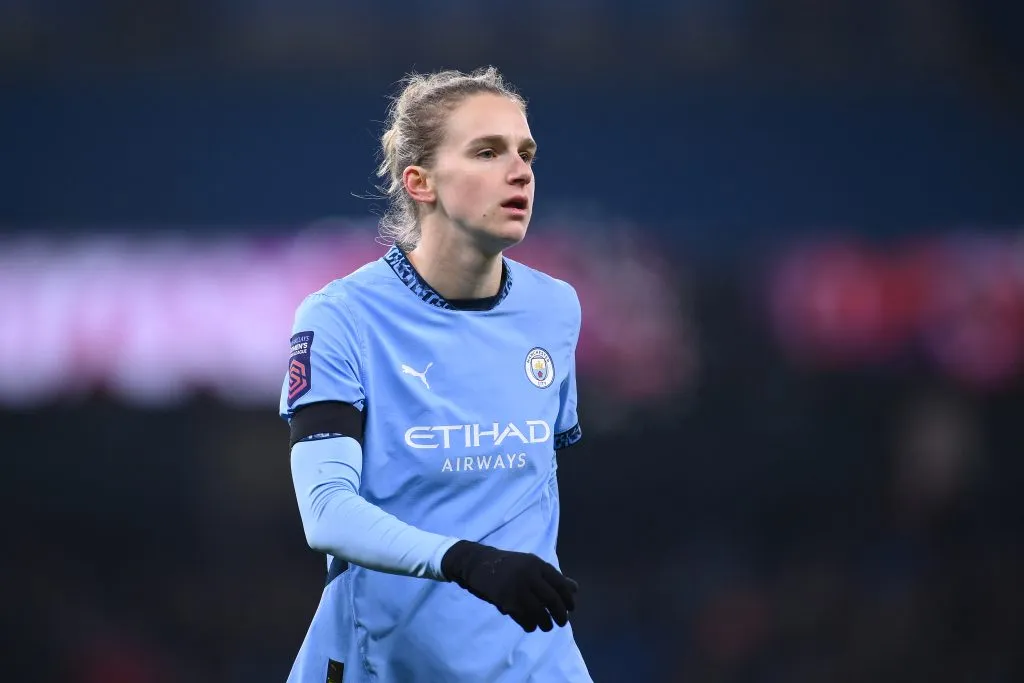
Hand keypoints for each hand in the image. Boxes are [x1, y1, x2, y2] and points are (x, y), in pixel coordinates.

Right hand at [441, 540, 577, 631]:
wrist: (478, 564)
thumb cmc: (508, 566)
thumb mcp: (531, 566)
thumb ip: (552, 577)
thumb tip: (575, 589)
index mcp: (537, 564)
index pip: (560, 584)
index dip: (568, 599)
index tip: (571, 609)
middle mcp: (529, 575)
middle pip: (552, 600)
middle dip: (560, 614)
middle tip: (562, 622)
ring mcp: (517, 588)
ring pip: (539, 612)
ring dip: (545, 623)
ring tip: (546, 626)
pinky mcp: (505, 601)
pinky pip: (523, 618)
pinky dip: (530, 625)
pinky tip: (531, 626)